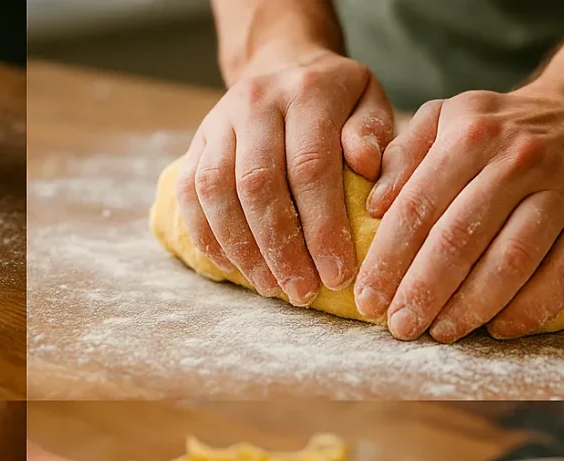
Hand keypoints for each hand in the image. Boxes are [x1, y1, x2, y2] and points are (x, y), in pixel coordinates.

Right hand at [175, 48, 393, 303]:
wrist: (284, 66)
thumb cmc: (338, 102)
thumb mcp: (370, 104)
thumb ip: (374, 134)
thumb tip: (367, 167)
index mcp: (308, 92)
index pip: (311, 168)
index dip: (322, 228)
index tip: (338, 275)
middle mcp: (257, 101)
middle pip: (259, 184)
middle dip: (281, 249)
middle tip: (301, 292)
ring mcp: (220, 121)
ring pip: (217, 192)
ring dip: (242, 249)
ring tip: (270, 287)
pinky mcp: (197, 142)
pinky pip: (189, 194)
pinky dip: (207, 236)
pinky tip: (233, 267)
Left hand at [356, 82, 563, 341]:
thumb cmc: (500, 130)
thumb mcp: (445, 120)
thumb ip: (402, 157)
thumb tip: (371, 206)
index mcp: (472, 135)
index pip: (418, 206)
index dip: (388, 259)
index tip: (367, 298)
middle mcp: (520, 159)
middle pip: (461, 238)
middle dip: (424, 290)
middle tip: (400, 327)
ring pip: (512, 260)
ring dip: (471, 306)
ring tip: (441, 333)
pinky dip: (531, 308)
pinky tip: (499, 329)